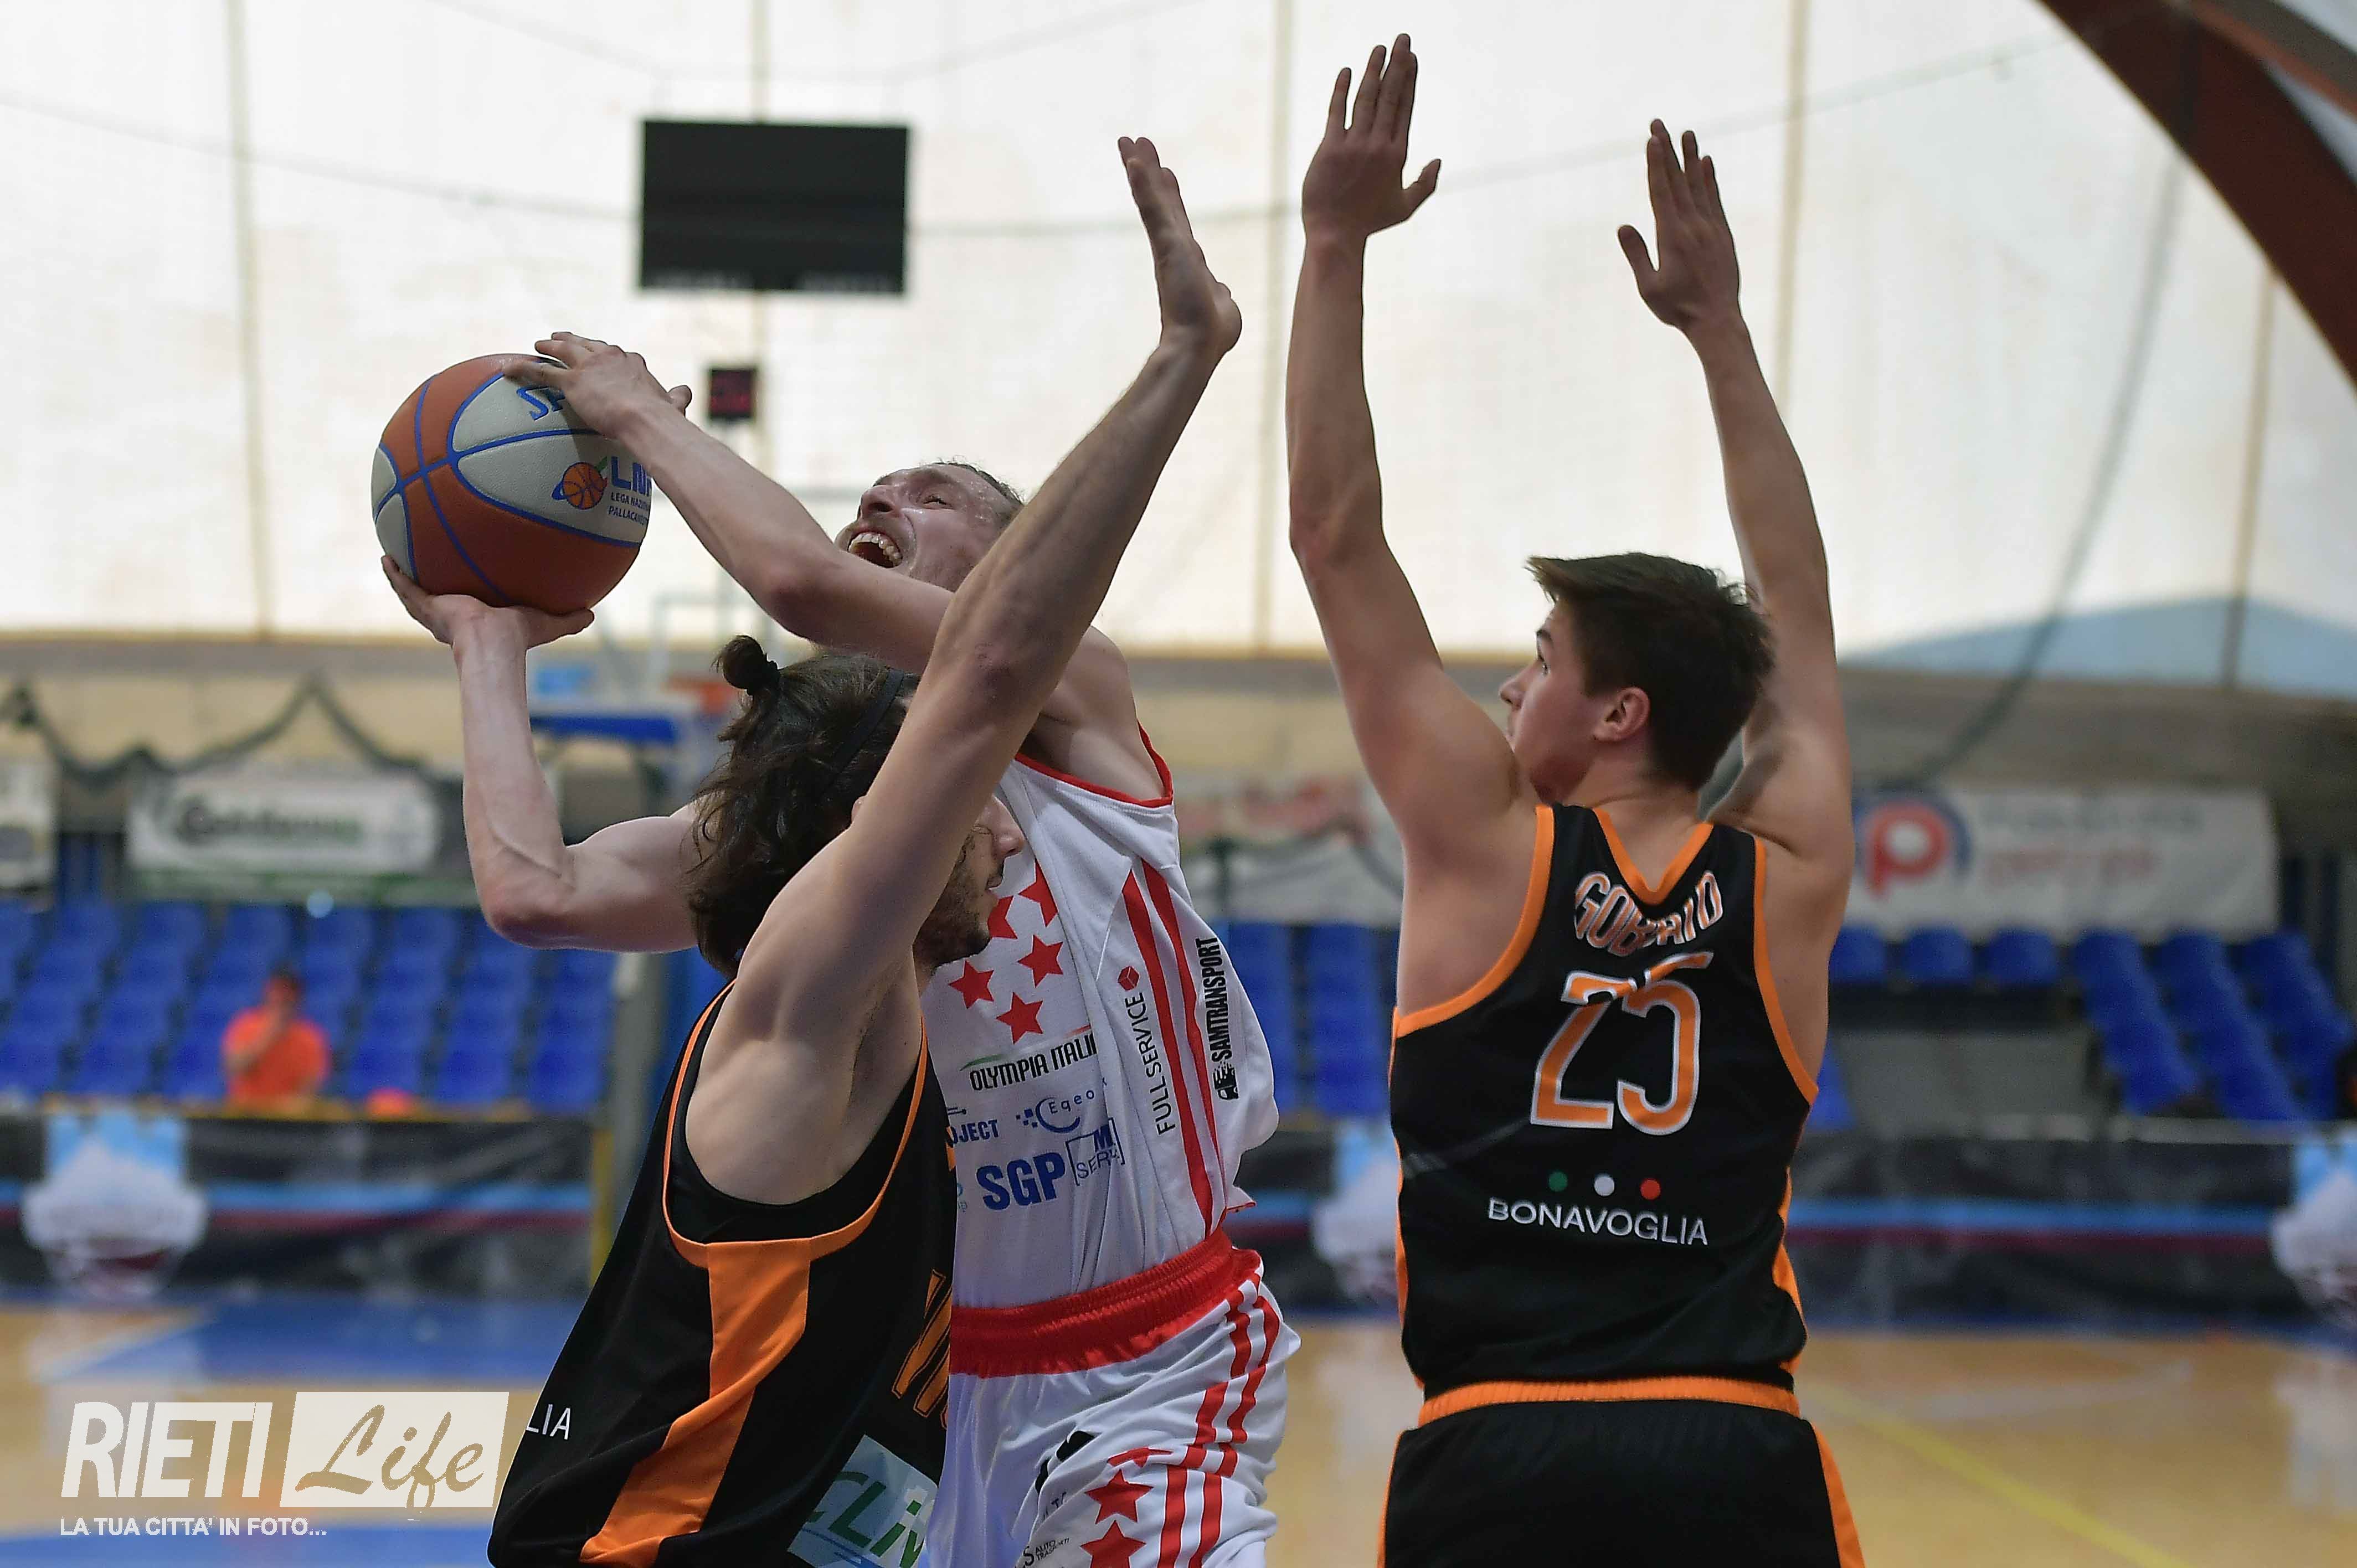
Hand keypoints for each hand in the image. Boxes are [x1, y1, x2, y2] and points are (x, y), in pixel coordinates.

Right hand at [381, 557, 589, 649]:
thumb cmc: (517, 638)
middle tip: (423, 564)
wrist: (493, 643)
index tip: (460, 581)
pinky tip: (385, 557)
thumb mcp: (546, 622)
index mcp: (474, 619)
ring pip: (413, 592)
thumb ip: (568, 619)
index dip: (461, 594)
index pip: (465, 604)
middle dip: (428, 583)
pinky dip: (394, 573)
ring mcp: (434, 611)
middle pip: (435, 597)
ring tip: (394, 556)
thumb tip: (593, 614)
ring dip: (403, 576)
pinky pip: (404, 586)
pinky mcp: (425, 606)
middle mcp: (450, 616)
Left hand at [496, 332, 691, 439]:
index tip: (601, 353)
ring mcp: (589, 367)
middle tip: (561, 338)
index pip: (616, 353)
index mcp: (633, 363)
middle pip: (586, 344)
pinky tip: (508, 369)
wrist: (646, 419)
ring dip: (549, 347)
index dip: (606, 353)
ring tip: (539, 345)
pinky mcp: (572, 382)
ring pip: (563, 351)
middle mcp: (610, 357)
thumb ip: (678, 397)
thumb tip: (686, 392)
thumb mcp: (674, 405)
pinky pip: (542, 373)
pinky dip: (523, 370)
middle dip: (573, 340)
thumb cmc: (662, 417)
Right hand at [1119, 136, 1241, 359]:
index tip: (1165, 174)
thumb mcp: (1223, 306)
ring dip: (1140, 168)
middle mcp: (1176, 249)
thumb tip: (1222, 291)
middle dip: (1148, 171)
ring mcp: (1169, 246)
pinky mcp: (1167, 245)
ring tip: (1129, 140)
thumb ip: (1220, 292)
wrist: (1200, 345)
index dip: (1170, 196)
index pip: (1178, 220)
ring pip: (1153, 198)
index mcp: (1188, 261)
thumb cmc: (1213, 334)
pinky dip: (1143, 184)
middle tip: (1135, 144)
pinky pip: (1152, 208)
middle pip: (1161, 201)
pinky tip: (1132, 160)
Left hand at [1299, 35, 1439, 244]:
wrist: (1335, 234)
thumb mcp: (1405, 207)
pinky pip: (1336, 112)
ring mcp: (1353, 145)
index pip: (1405, 108)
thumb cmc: (1369, 222)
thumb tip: (1439, 161)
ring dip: (1373, 70)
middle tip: (1403, 39)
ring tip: (1380, 48)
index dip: (1409, 80)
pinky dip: (1341, 90)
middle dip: (1398, 65)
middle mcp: (1377, 146)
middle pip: (1390, 96)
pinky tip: (1346, 71)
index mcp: (1396, 155)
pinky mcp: (1329, 148)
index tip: (1413, 58)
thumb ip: (1426, 184)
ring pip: (1366, 99)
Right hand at [1618, 123, 1742, 333]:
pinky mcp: (1723, 234)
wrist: (1718, 321)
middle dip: (1667, 150)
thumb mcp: (1649, 287)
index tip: (1652, 140)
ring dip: (1690, 157)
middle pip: (1678, 180)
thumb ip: (1637, 255)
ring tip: (1687, 132)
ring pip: (1698, 185)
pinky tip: (1706, 162)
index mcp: (1672, 236)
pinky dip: (1710, 179)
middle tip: (1660, 123)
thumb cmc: (1678, 309)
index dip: (1655, 164)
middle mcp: (1693, 226)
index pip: (1661, 192)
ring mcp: (1711, 227)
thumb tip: (1623, 226)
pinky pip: (1714, 199)